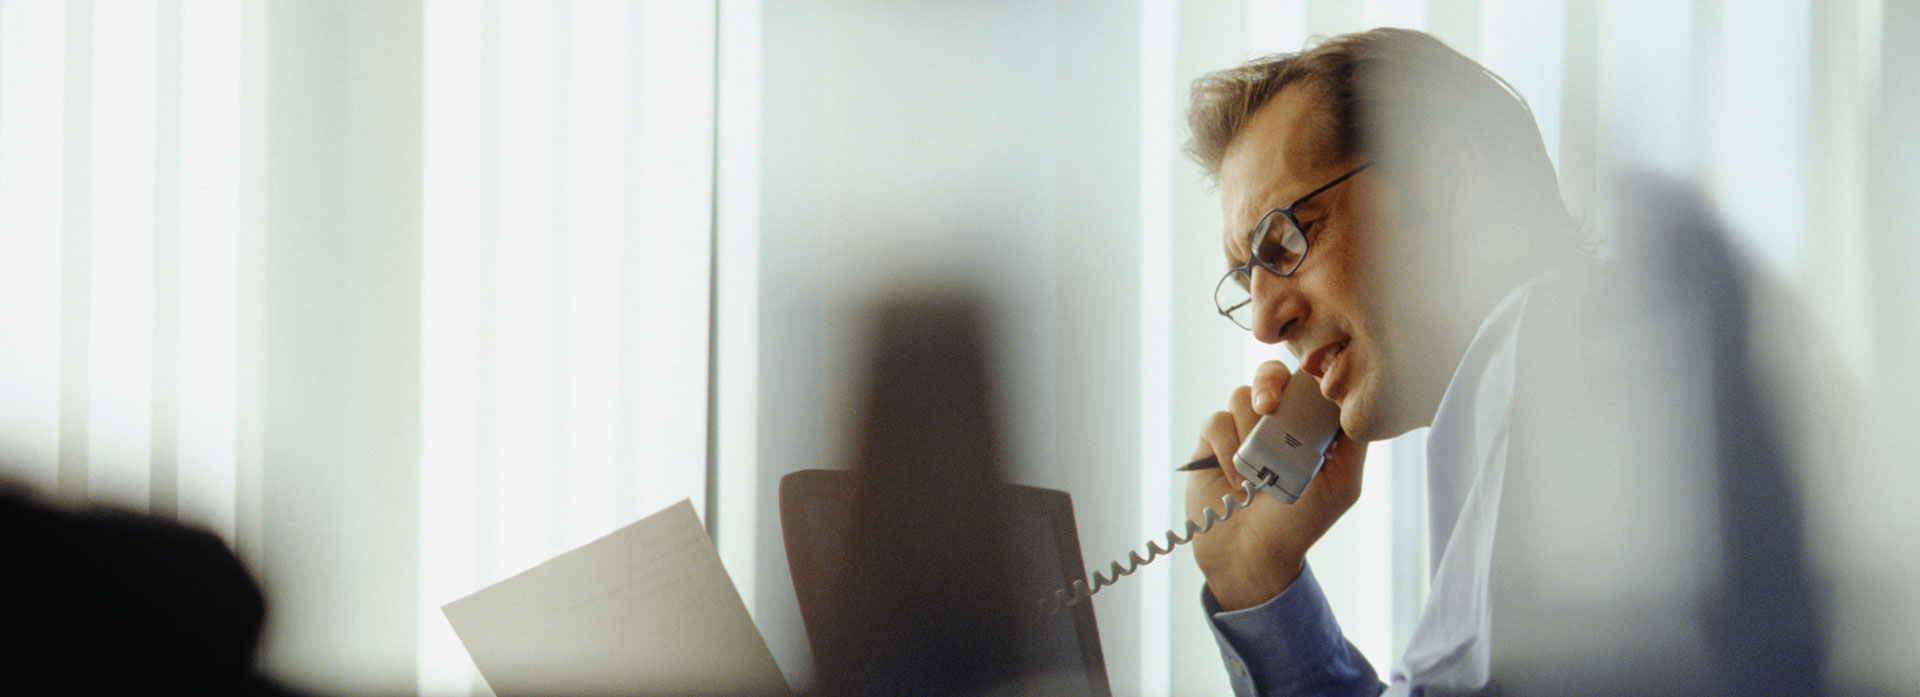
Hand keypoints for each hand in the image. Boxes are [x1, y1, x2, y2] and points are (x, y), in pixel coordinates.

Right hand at [1186, 360, 1367, 610]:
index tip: (1307, 385)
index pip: (1306, 380)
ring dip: (1249, 433)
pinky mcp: (1211, 441)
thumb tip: (1359, 400)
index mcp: (1307, 423)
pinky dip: (1227, 450)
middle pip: (1269, 374)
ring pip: (1240, 397)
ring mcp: (1241, 428)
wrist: (1252, 554)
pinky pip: (1216, 422)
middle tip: (1269, 409)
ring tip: (1258, 472)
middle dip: (1269, 385)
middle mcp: (1274, 420)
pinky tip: (1238, 480)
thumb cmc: (1300, 522)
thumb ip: (1353, 441)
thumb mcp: (1342, 483)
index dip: (1305, 375)